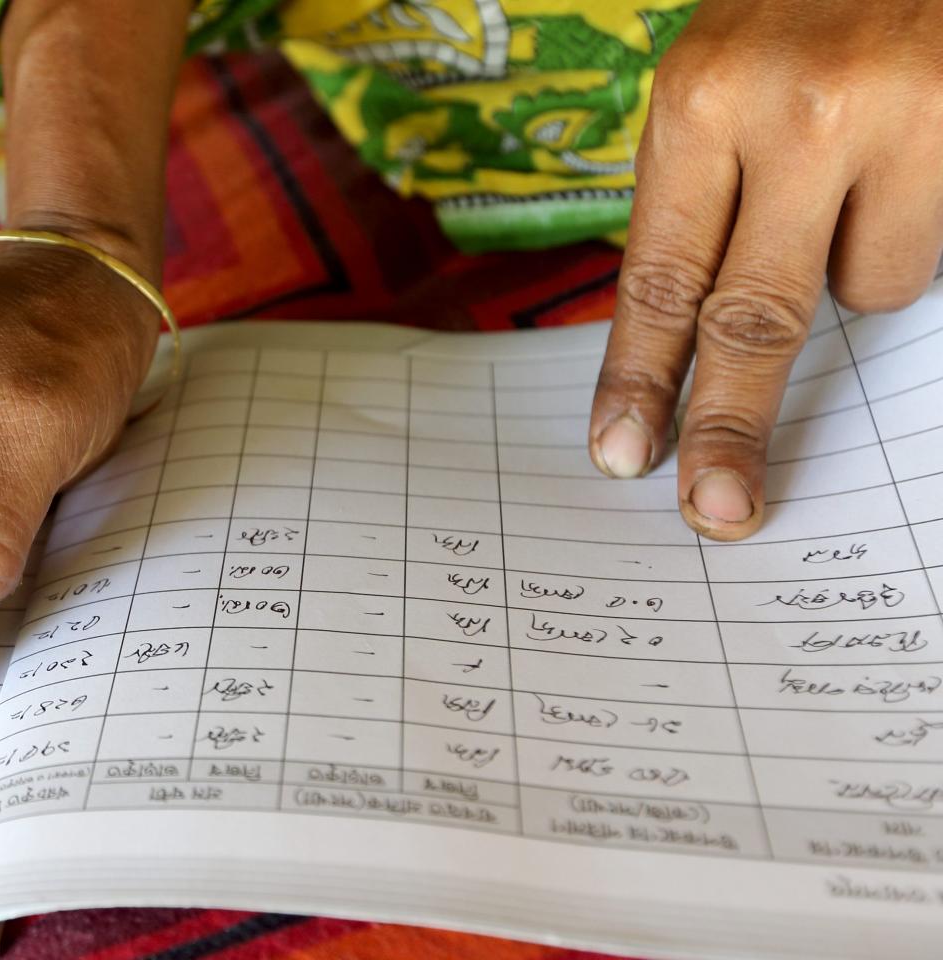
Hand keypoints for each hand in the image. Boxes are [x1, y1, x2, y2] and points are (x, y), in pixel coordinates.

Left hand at [588, 0, 942, 538]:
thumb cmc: (809, 7)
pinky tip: (908, 162)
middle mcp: (791, 110)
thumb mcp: (720, 75)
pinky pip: (926, 254)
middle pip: (750, 317)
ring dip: (853, 260)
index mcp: (699, 97)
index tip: (622, 451)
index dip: (639, 375)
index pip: (657, 273)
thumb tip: (680, 338)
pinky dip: (910, 227)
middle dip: (729, 420)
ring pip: (862, 289)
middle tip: (716, 504)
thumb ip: (699, 189)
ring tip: (860, 171)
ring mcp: (895, 123)